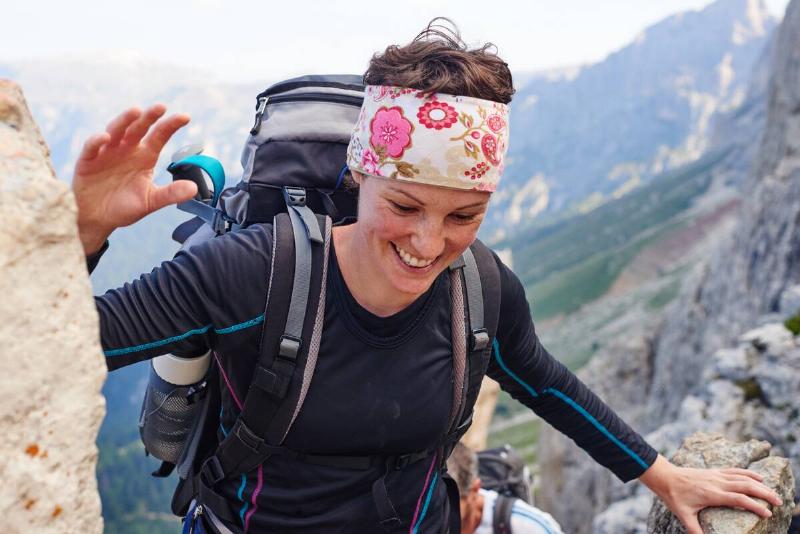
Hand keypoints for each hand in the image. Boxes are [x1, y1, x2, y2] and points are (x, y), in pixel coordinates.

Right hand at [72, 104, 197, 253]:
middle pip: (139, 128)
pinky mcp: (87, 160)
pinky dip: (97, 141)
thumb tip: (195, 189)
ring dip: (125, 120)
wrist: (98, 220)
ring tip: (135, 111)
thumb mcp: (150, 201)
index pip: (160, 135)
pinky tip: (106, 137)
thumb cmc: (125, 207)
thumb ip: (171, 194)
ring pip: (116, 130)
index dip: (171, 125)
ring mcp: (107, 152)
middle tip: (161, 106)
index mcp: (145, 155)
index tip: (185, 117)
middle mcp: (127, 149)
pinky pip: (92, 147)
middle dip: (149, 117)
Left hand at [640, 455, 782, 533]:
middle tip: (779, 502)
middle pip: (746, 486)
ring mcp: (716, 475)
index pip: (738, 499)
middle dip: (764, 494)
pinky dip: (749, 473)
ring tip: (774, 492)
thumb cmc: (674, 497)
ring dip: (760, 484)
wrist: (665, 477)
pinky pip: (735, 471)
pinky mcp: (714, 471)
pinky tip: (759, 477)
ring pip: (743, 477)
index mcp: (712, 494)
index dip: (754, 506)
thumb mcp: (683, 516)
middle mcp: (717, 483)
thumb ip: (694, 530)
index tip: (767, 514)